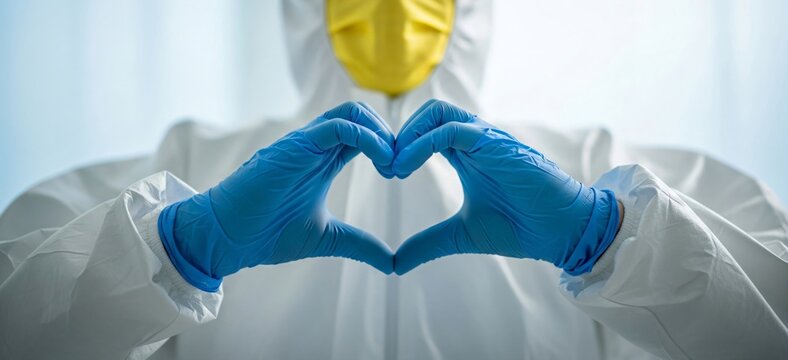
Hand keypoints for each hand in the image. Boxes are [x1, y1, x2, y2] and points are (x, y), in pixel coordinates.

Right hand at [158, 102, 395, 290]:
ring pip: (352, 112)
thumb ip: (360, 244)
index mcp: (324, 159)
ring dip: (381, 132)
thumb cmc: (266, 233)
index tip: (401, 173)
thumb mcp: (328, 238)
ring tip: (392, 163)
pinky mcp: (294, 146)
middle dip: (390, 135)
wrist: (227, 237)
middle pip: (362, 115)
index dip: (389, 147)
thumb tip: (391, 263)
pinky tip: (381, 160)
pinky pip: (337, 126)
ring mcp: (305, 142)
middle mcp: (316, 145)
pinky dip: (366, 137)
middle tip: (401, 167)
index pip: (364, 134)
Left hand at [392, 100, 620, 274]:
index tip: (384, 171)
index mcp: (467, 153)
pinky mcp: (497, 143)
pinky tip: (406, 167)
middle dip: (400, 134)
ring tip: (393, 167)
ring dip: (408, 135)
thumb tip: (396, 263)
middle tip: (384, 166)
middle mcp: (476, 139)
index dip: (401, 145)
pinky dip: (422, 144)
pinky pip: (451, 131)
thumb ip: (428, 243)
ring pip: (438, 113)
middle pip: (429, 113)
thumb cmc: (521, 227)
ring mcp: (487, 138)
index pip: (425, 130)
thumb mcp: (461, 235)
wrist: (561, 231)